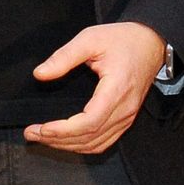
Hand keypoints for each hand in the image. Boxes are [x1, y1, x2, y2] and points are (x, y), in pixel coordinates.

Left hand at [24, 22, 170, 153]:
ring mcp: (127, 116)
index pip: (90, 122)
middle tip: (31, 133)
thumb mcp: (90, 38)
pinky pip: (104, 142)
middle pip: (90, 137)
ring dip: (68, 146)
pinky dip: (83, 146)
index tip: (42, 128)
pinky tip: (66, 141)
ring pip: (96, 144)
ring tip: (43, 138)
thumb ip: (64, 56)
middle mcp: (124, 108)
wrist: (151, 43)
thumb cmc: (124, 40)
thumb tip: (40, 74)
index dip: (63, 130)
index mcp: (116, 89)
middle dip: (57, 140)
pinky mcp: (126, 118)